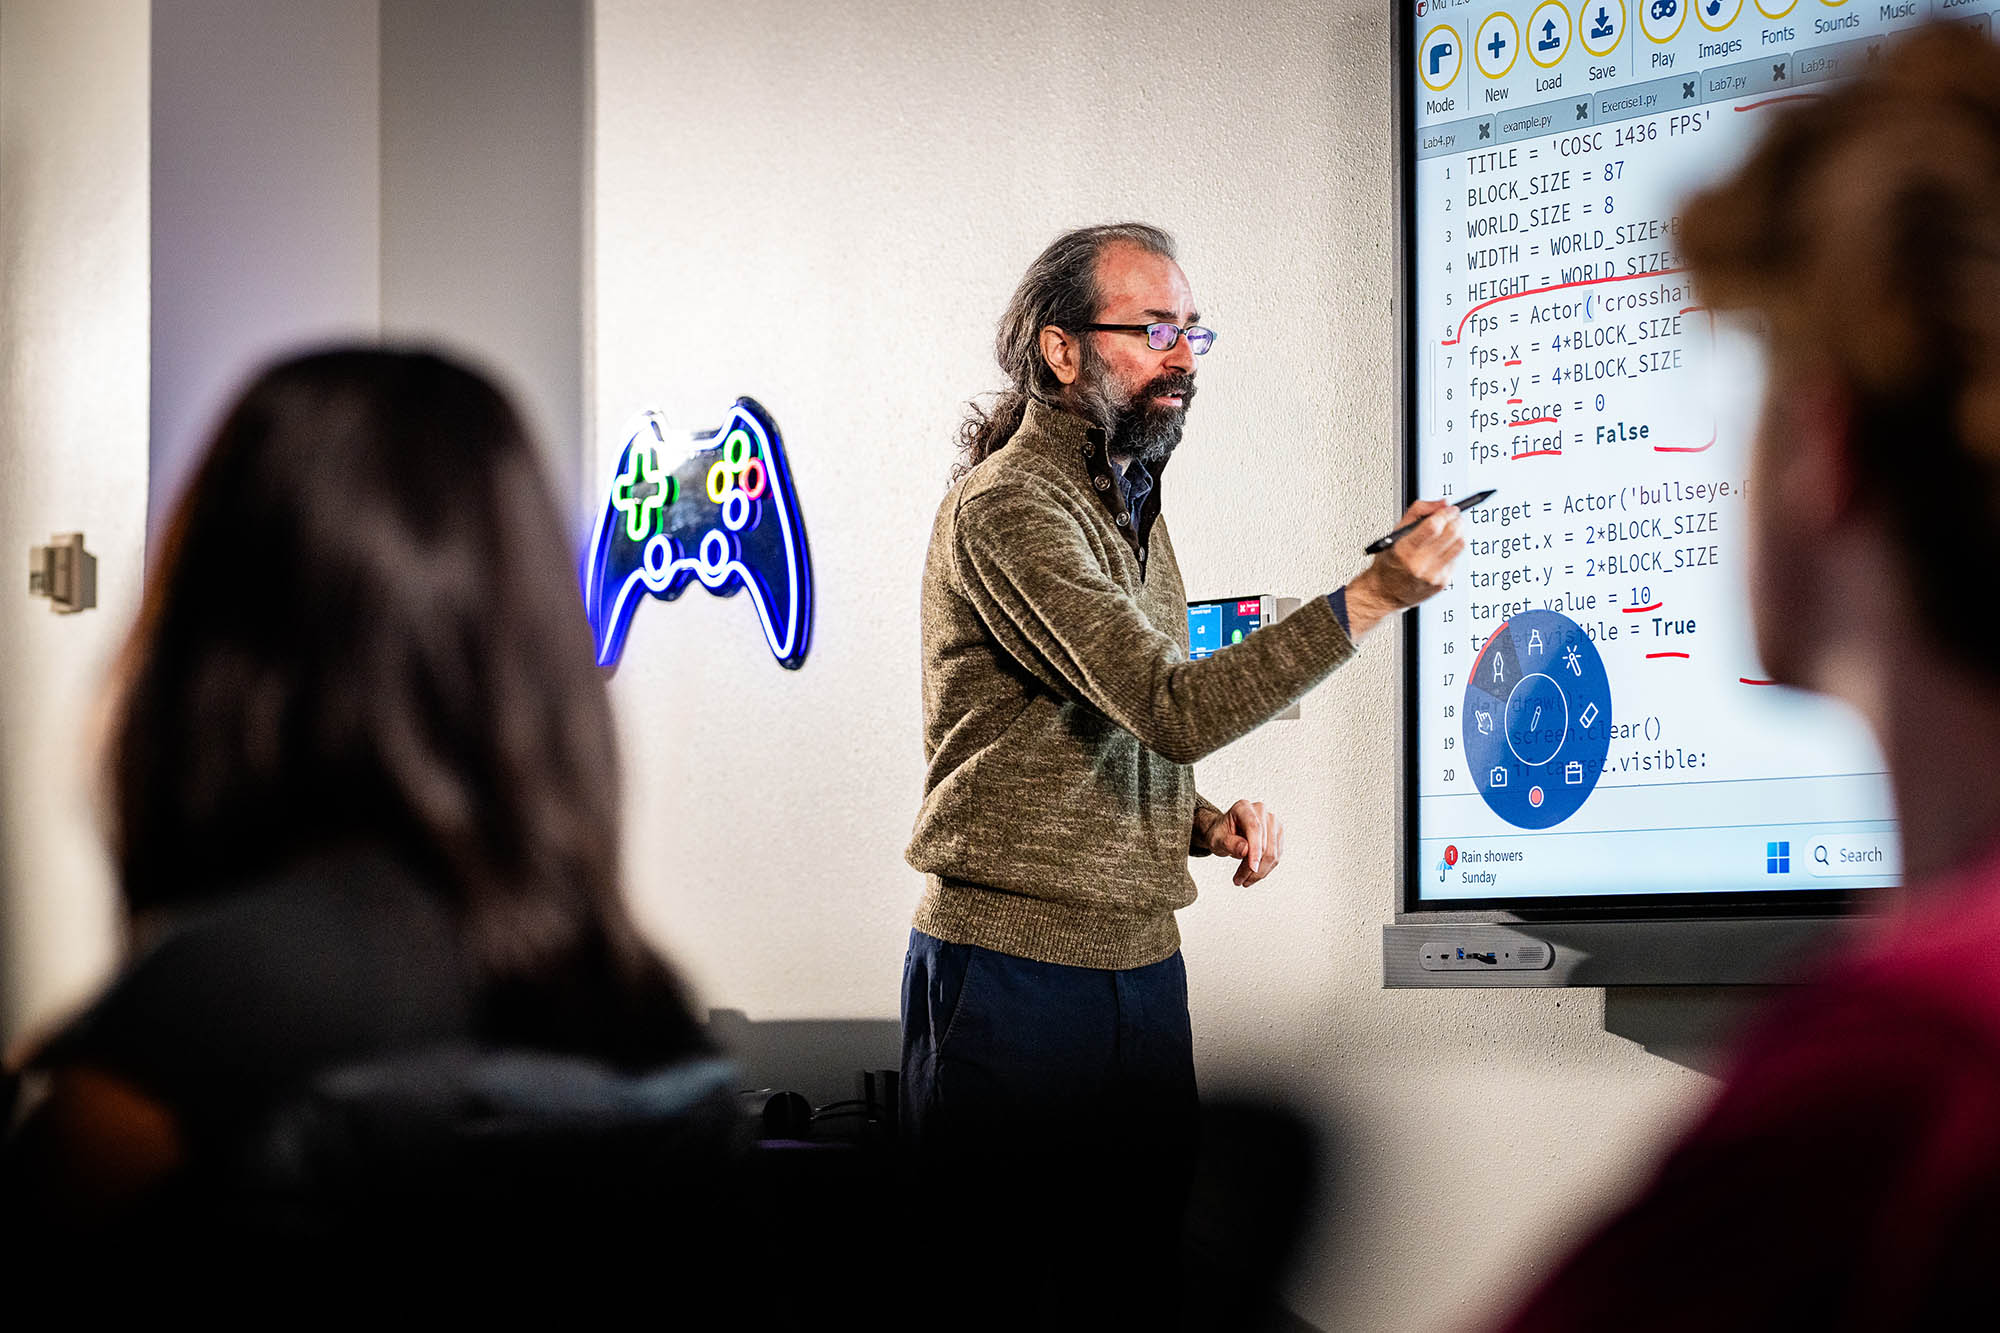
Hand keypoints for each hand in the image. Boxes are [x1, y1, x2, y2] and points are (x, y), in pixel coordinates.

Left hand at [1200, 799, 1284, 886]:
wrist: (1224, 833)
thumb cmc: (1219, 833)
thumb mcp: (1217, 839)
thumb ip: (1230, 843)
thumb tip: (1245, 850)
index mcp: (1243, 807)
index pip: (1254, 828)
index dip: (1255, 849)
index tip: (1253, 868)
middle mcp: (1261, 811)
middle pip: (1265, 844)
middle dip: (1253, 868)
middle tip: (1239, 881)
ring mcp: (1272, 822)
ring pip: (1272, 853)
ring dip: (1259, 872)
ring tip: (1244, 880)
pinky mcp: (1278, 834)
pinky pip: (1276, 857)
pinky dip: (1265, 870)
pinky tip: (1252, 875)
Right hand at [1345, 499, 1465, 637]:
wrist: (1384, 593)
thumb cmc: (1389, 562)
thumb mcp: (1395, 533)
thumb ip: (1418, 512)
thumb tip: (1442, 503)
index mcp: (1404, 550)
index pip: (1433, 526)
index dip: (1445, 513)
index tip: (1449, 508)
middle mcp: (1419, 564)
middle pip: (1451, 534)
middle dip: (1456, 520)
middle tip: (1454, 517)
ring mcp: (1433, 575)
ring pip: (1459, 545)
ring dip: (1458, 533)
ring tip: (1450, 532)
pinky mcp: (1442, 583)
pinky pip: (1456, 559)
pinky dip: (1451, 551)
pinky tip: (1441, 551)